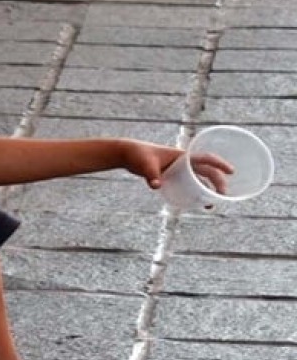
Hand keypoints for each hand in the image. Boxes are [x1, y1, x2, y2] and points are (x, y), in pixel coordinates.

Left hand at [120, 140, 234, 192]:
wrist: (127, 154)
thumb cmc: (138, 155)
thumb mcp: (145, 165)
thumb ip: (151, 175)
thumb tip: (156, 186)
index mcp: (181, 156)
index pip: (205, 158)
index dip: (219, 164)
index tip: (231, 171)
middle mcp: (182, 162)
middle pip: (205, 171)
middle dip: (216, 182)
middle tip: (222, 195)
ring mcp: (177, 169)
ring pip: (197, 179)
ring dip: (206, 190)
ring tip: (210, 205)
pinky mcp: (171, 175)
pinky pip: (187, 183)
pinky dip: (193, 192)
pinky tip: (195, 203)